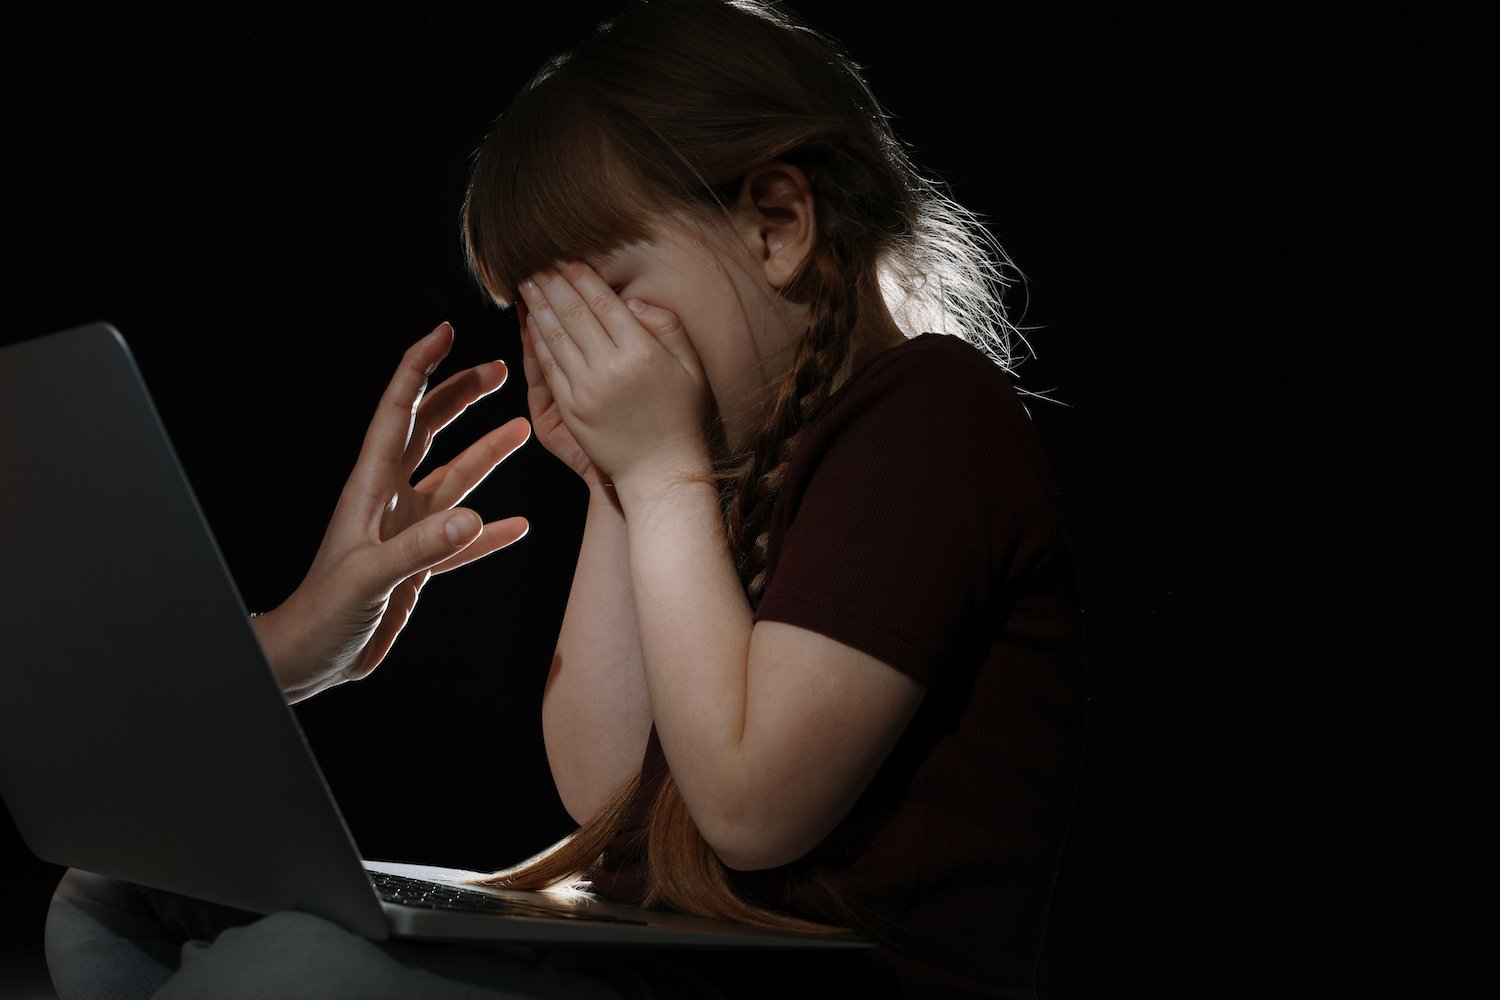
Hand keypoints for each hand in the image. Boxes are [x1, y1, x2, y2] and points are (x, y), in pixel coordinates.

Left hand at [254, 321, 530, 701]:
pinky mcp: (418, 564)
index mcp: (371, 488)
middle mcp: (391, 500)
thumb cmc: (323, 615)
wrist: (309, 658)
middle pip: (430, 432)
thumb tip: (474, 517)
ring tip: (523, 428)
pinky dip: (490, 531)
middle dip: (461, 397)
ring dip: (486, 454)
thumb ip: (421, 548)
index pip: (399, 413)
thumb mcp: (370, 578)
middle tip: (501, 370)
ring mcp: (407, 530)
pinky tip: (517, 525)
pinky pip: (463, 540)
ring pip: (454, 479)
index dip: (420, 369)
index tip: (446, 332)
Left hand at [519, 260, 707, 489]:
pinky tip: (530, 322)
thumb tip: (630, 301)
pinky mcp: (570, 409)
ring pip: (555, 336)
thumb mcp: (690, 366)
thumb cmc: (682, 416)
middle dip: (553, 283)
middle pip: (573, 313)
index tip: (566, 258)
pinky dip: (536, 340)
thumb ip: (666, 325)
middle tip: (538, 261)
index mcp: (641, 351)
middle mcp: (610, 367)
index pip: (602, 301)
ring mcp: (587, 389)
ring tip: (528, 283)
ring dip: (538, 306)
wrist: (661, 471)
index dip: (581, 276)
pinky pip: (549, 366)